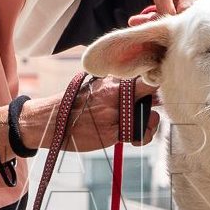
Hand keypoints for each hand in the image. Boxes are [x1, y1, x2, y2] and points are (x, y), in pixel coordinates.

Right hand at [9, 78, 159, 156]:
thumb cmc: (74, 103)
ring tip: (144, 125)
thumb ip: (115, 82)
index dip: (157, 76)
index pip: (144, 71)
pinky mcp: (113, 132)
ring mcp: (115, 112)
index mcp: (111, 78)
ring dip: (152, 122)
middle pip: (153, 91)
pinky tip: (136, 138)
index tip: (160, 82)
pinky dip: (143, 137)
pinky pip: (140, 134)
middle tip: (156, 106)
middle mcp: (115, 92)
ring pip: (151, 116)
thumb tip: (140, 81)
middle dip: (159, 99)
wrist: (50, 121)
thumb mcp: (94, 84)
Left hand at [129, 0, 209, 25]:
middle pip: (185, 1)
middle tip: (188, 36)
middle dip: (186, 21)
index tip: (168, 26)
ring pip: (207, 3)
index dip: (163, 8)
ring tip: (206, 31)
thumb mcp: (169, 7)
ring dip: (205, 19)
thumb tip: (133, 22)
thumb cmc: (186, 3)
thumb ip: (153, 17)